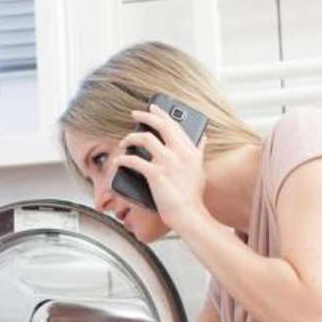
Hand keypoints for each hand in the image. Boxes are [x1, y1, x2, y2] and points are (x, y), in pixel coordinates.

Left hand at [113, 104, 209, 231]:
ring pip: (144, 138)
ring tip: (124, 142)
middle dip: (145, 115)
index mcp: (190, 150)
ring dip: (130, 138)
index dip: (162, 114)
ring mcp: (167, 162)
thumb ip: (199, 151)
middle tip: (135, 113)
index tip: (153, 107)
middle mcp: (180, 152)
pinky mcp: (156, 174)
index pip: (175, 125)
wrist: (189, 214)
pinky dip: (123, 160)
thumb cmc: (192, 196)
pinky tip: (118, 161)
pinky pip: (134, 160)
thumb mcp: (200, 169)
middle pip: (160, 125)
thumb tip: (203, 138)